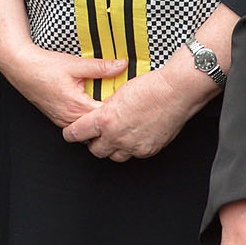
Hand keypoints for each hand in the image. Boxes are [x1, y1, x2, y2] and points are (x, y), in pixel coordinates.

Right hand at [0, 42, 127, 129]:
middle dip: (112, 116)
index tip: (131, 102)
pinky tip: (95, 103)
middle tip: (126, 104)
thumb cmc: (43, 67)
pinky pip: (79, 122)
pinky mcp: (60, 118)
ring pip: (89, 126)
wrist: (20, 67)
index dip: (119, 110)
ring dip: (100, 117)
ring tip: (113, 106)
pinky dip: (89, 115)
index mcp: (76, 107)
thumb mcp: (76, 64)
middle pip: (98, 125)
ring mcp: (64, 121)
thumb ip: (101, 67)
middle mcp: (70, 119)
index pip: (105, 117)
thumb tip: (122, 65)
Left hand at [60, 63, 209, 160]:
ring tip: (117, 136)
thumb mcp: (118, 92)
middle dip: (94, 143)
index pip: (77, 134)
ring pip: (114, 156)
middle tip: (96, 135)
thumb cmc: (150, 87)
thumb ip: (106, 107)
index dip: (71, 134)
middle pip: (95, 150)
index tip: (70, 133)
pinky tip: (134, 135)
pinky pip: (134, 155)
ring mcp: (133, 146)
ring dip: (112, 148)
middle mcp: (117, 136)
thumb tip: (101, 114)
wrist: (174, 92)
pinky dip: (131, 147)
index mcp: (105, 119)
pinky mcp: (148, 150)